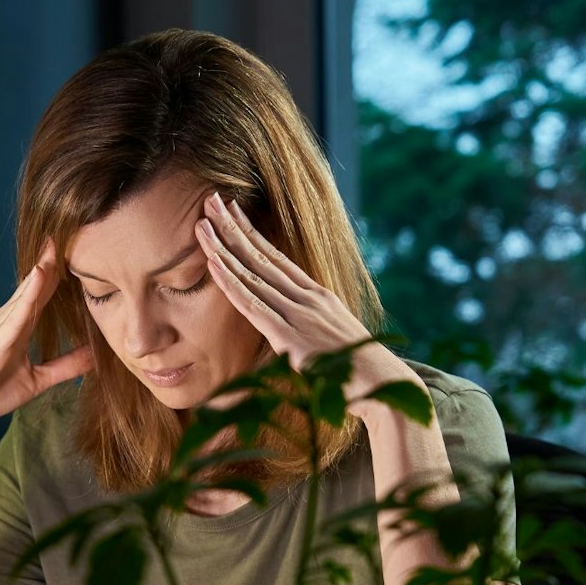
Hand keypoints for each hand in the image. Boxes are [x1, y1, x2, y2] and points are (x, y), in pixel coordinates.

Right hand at [0, 242, 93, 439]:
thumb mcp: (36, 380)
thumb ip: (65, 366)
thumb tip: (97, 356)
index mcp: (18, 327)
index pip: (43, 294)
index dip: (60, 272)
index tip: (82, 249)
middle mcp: (7, 320)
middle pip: (36, 284)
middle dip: (53, 259)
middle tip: (73, 229)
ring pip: (26, 292)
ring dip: (43, 267)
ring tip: (59, 242)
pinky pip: (15, 314)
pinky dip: (29, 293)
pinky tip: (41, 274)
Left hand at [195, 193, 415, 405]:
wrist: (383, 385)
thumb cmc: (358, 371)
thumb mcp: (332, 342)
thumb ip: (309, 331)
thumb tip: (296, 335)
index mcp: (317, 296)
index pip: (276, 257)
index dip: (252, 233)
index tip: (232, 211)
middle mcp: (307, 297)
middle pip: (261, 256)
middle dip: (233, 226)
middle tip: (210, 199)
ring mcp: (298, 313)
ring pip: (251, 274)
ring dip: (224, 247)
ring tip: (202, 223)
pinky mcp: (289, 336)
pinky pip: (252, 304)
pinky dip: (230, 282)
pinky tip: (212, 263)